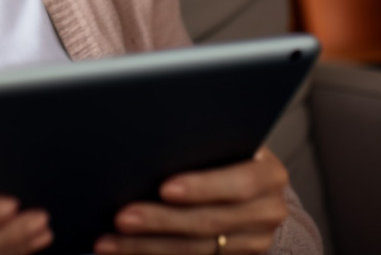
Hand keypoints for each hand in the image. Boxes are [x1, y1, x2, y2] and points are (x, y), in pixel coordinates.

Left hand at [95, 147, 288, 254]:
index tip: (164, 188)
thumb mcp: (227, 140)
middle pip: (210, 221)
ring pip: (196, 249)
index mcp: (269, 174)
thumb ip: (204, 141)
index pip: (239, 183)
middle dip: (161, 220)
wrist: (254, 187)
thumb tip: (154, 137)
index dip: (202, 187)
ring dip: (147, 246)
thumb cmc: (229, 152)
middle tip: (122, 217)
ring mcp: (254, 241)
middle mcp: (268, 211)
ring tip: (111, 241)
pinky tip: (123, 251)